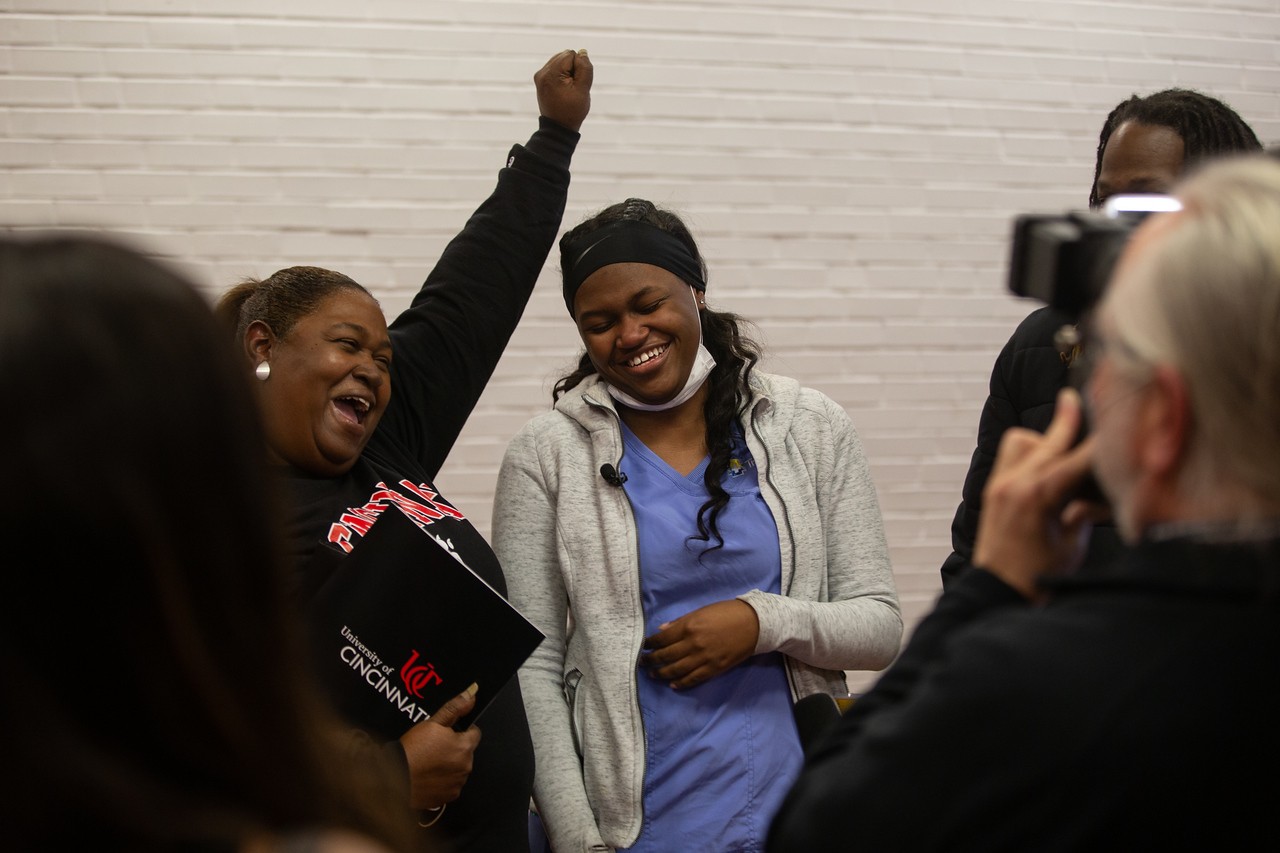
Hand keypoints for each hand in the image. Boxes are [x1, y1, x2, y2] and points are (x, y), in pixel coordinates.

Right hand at [398, 683, 481, 809]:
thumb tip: (473, 693)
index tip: (446, 734)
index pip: (474, 734)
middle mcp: (467, 766)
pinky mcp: (449, 797)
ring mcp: (458, 783)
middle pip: (466, 752)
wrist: (395, 779)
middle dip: (455, 749)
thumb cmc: (413, 748)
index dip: (461, 732)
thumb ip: (455, 708)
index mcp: (465, 746)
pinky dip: (443, 781)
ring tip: (428, 763)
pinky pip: (451, 785)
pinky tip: (428, 776)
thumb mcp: (432, 723)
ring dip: (450, 765)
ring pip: (459, 769)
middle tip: (433, 748)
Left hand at [534, 48, 592, 131]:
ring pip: (561, 61)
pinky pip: (556, 68)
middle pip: (565, 56)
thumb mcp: (583, 89)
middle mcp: (542, 72)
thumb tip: (582, 52)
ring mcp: (539, 76)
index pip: (571, 55)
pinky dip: (562, 75)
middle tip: (572, 88)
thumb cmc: (572, 111)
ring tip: (567, 89)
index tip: (575, 85)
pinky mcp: (540, 79)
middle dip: (573, 69)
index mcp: (550, 74)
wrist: (559, 127)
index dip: (579, 69)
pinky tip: (563, 89)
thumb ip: (585, 68)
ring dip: (568, 72)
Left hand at [641, 599, 758, 688]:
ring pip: (677, 670)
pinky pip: (693, 679)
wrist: (754, 624)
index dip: (650, 645)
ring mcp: (704, 658)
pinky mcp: (714, 669)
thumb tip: (662, 631)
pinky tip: (673, 684)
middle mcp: (693, 644)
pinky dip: (681, 683)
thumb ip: (680, 622)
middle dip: (652, 661)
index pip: (662, 639)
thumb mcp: (701, 611)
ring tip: (653, 674)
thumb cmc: (726, 613)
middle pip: (666, 656)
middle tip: (643, 663)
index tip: (644, 647)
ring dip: (662, 673)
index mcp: (689, 627)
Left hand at [973, 388, 1102, 599]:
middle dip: (1068, 421)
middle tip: (1076, 397)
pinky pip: (1009, 457)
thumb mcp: (1072, 544)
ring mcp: (999, 485)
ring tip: (1063, 446)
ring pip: (1021, 442)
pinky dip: (1027, 453)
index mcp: (1039, 496)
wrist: (998, 594)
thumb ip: (1083, 512)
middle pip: (1048, 441)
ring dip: (1044, 440)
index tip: (1115, 423)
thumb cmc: (1038, 577)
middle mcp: (1015, 483)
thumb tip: (1097, 495)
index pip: (1078, 459)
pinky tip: (1043, 464)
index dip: (1100, 442)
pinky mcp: (991, 492)